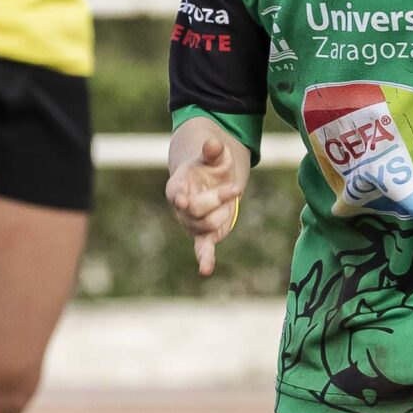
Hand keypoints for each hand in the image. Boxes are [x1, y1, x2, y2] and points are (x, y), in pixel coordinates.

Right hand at [164, 131, 245, 275]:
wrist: (211, 183)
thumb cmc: (211, 167)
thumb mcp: (215, 155)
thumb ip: (213, 150)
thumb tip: (213, 143)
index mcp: (178, 184)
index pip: (176, 191)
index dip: (179, 196)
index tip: (182, 200)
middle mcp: (180, 207)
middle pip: (196, 210)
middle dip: (217, 199)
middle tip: (236, 188)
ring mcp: (191, 223)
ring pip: (206, 226)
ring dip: (223, 214)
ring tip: (231, 199)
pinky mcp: (203, 235)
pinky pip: (202, 249)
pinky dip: (205, 259)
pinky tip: (206, 270)